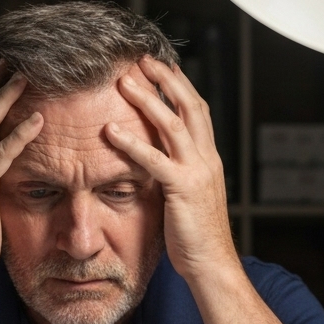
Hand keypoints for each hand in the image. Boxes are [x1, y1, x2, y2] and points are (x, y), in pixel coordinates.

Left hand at [106, 57, 235, 281]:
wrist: (212, 264)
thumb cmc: (196, 237)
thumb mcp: (187, 198)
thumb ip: (176, 175)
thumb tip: (157, 163)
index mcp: (209, 159)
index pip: (197, 111)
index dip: (179, 86)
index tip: (160, 67)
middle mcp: (207, 159)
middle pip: (189, 105)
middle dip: (165, 79)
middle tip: (142, 59)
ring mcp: (197, 172)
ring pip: (172, 124)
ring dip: (146, 100)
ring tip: (123, 82)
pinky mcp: (183, 189)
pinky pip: (154, 160)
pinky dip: (131, 143)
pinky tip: (110, 131)